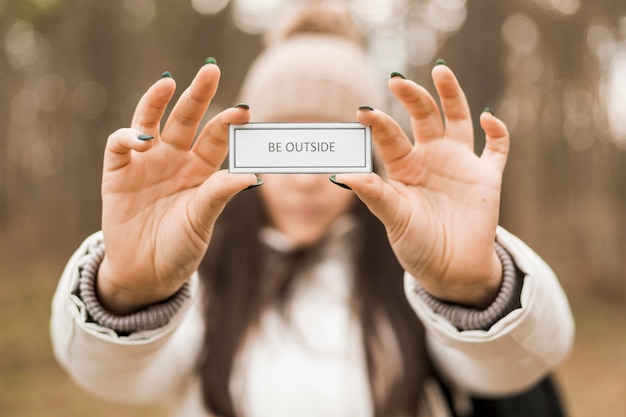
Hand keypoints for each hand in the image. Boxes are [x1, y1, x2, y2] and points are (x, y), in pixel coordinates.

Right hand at [97, 63, 257, 313]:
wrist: (147, 273)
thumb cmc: (181, 247)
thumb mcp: (202, 220)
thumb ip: (219, 194)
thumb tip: (253, 175)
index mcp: (202, 169)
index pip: (216, 137)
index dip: (228, 122)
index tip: (244, 111)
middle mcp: (175, 159)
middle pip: (187, 118)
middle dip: (198, 94)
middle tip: (210, 70)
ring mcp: (147, 163)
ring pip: (152, 121)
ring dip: (158, 100)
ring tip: (169, 82)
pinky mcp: (118, 172)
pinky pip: (120, 145)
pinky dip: (128, 136)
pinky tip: (142, 137)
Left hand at [336, 65, 509, 307]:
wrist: (450, 270)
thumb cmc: (416, 245)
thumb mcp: (393, 218)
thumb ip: (374, 194)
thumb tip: (341, 175)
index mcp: (404, 167)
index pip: (390, 137)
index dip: (378, 124)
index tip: (363, 112)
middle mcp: (430, 158)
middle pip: (422, 117)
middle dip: (412, 97)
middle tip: (397, 80)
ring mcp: (459, 164)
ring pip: (457, 119)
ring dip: (451, 95)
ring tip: (440, 70)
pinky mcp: (487, 177)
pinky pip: (496, 148)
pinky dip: (497, 131)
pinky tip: (487, 119)